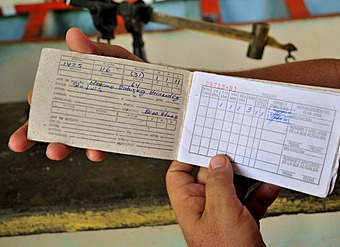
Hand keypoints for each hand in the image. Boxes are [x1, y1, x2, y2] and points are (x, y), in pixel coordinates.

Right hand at [8, 27, 141, 160]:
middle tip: (24, 139)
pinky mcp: (113, 136)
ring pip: (73, 138)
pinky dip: (96, 150)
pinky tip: (95, 151)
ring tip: (55, 150)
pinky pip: (101, 146)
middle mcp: (85, 108)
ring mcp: (98, 123)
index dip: (38, 100)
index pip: (51, 94)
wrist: (164, 92)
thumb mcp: (117, 59)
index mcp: (79, 88)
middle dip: (36, 132)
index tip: (33, 104)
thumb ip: (96, 50)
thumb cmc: (137, 75)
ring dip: (61, 146)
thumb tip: (74, 37)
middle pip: (54, 120)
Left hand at [166, 155, 280, 246]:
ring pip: (234, 187)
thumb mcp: (222, 212)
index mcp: (190, 204)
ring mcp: (224, 215)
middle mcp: (205, 208)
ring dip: (248, 175)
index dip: (186, 156)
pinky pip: (251, 200)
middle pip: (211, 176)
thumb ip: (219, 184)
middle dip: (225, 162)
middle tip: (237, 145)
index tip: (199, 140)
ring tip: (258, 160)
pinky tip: (272, 183)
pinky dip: (262, 192)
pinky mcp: (242, 221)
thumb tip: (218, 161)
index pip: (179, 174)